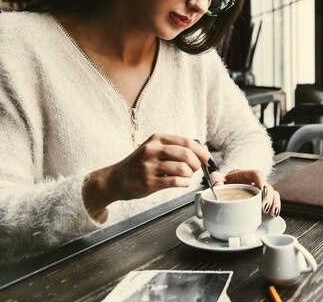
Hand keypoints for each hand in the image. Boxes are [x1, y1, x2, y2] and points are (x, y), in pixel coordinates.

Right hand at [83, 133, 210, 220]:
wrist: (115, 179)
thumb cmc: (138, 164)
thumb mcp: (155, 148)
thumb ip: (178, 147)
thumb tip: (203, 148)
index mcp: (157, 139)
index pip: (187, 142)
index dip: (201, 151)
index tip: (207, 159)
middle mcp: (153, 150)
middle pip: (187, 154)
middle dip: (196, 164)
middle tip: (196, 170)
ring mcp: (149, 166)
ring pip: (182, 169)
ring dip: (190, 175)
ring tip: (186, 177)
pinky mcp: (148, 182)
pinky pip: (175, 182)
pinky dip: (183, 183)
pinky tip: (181, 183)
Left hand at [209, 169, 280, 217]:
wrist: (225, 187)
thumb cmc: (224, 181)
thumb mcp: (218, 178)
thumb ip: (215, 179)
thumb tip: (216, 186)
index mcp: (245, 175)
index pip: (257, 174)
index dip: (261, 181)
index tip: (262, 190)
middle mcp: (255, 183)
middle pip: (267, 186)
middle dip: (268, 197)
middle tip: (263, 207)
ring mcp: (260, 192)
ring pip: (273, 194)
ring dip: (273, 203)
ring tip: (270, 212)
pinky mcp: (262, 200)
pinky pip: (273, 202)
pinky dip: (275, 207)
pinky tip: (273, 214)